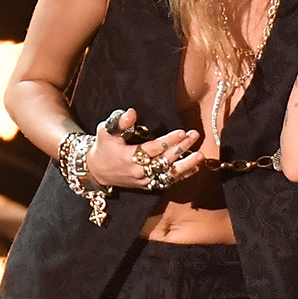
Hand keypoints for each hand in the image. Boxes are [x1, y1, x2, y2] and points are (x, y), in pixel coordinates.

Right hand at [85, 108, 204, 189]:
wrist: (96, 172)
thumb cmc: (103, 148)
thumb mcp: (106, 132)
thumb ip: (120, 123)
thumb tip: (132, 112)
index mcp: (129, 157)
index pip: (153, 149)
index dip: (168, 141)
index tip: (182, 132)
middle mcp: (139, 171)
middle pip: (164, 160)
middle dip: (181, 148)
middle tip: (194, 136)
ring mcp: (144, 180)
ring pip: (169, 174)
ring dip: (186, 165)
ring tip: (200, 156)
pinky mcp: (148, 186)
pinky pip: (167, 182)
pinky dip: (182, 176)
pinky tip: (195, 168)